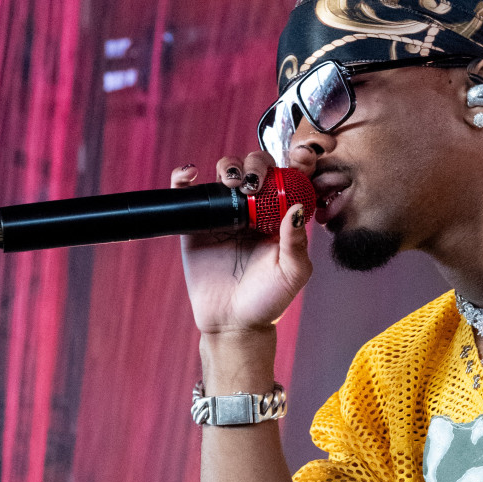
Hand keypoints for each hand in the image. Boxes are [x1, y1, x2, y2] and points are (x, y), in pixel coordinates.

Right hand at [173, 152, 311, 335]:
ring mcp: (224, 215)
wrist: (232, 323)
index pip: (288, 179)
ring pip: (226, 173)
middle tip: (255, 183)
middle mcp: (253, 211)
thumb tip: (296, 207)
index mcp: (279, 217)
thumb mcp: (292, 273)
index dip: (294, 163)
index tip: (299, 157)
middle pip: (255, 168)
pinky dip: (183, 177)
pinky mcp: (196, 224)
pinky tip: (190, 174)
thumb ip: (296, 242)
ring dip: (229, 166)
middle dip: (257, 164)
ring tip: (232, 182)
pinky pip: (187, 193)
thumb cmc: (268, 301)